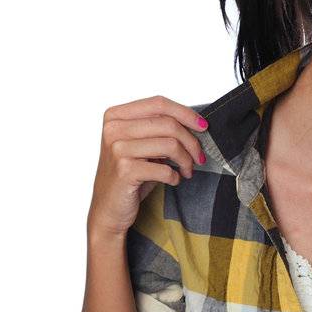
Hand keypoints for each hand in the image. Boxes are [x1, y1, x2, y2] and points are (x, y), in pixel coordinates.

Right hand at [88, 96, 209, 237]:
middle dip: (191, 141)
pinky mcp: (125, 171)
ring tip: (187, 170)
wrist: (108, 208)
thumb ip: (158, 130)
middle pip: (168, 124)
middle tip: (198, 157)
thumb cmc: (128, 175)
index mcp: (116, 116)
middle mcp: (114, 129)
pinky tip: (173, 180)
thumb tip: (194, 124)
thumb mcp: (140, 146)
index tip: (203, 126)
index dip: (185, 113)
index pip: (158, 103)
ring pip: (170, 145)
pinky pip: (165, 169)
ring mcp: (118, 149)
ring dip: (186, 160)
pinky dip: (175, 176)